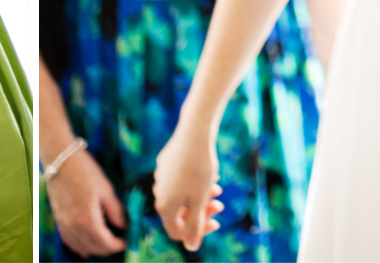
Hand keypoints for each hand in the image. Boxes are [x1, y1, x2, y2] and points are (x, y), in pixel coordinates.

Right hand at [44, 147, 128, 257]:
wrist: (59, 159)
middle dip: (108, 248)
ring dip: (95, 249)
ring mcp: (64, 224)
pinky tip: (86, 245)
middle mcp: (75, 226)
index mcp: (88, 219)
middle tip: (118, 241)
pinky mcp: (58, 219)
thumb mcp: (105, 188)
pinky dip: (79, 246)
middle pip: (94, 248)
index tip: (125, 241)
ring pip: (81, 247)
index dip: (118, 245)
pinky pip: (69, 241)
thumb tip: (124, 225)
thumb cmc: (84, 170)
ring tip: (105, 243)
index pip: (106, 243)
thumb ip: (115, 210)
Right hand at [153, 116, 223, 251]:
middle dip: (201, 212)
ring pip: (182, 195)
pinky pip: (180, 180)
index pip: (178, 231)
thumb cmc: (199, 169)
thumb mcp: (200, 201)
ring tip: (217, 188)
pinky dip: (194, 183)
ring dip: (201, 197)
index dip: (197, 232)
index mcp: (164, 205)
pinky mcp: (166, 163)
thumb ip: (195, 225)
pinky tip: (210, 173)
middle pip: (180, 212)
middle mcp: (158, 191)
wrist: (195, 133)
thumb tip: (191, 248)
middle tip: (220, 205)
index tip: (215, 223)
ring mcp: (161, 176)